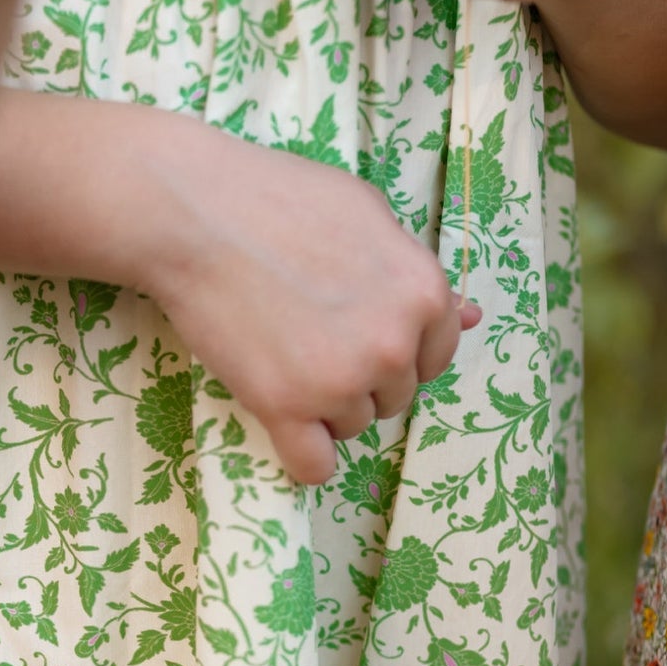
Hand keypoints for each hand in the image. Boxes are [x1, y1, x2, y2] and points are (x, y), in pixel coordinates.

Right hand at [149, 131, 478, 486]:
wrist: (194, 213)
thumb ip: (416, 271)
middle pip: (394, 397)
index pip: (435, 356)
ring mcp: (341, 381)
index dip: (393, 345)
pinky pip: (313, 466)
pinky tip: (280, 419)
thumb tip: (471, 316)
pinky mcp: (286, 407)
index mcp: (424, 293)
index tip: (352, 328)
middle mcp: (393, 345)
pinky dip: (300, 452)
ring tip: (281, 354)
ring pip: (352, 426)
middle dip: (359, 376)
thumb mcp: (367, 214)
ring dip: (322, 406)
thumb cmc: (279, 199)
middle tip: (307, 333)